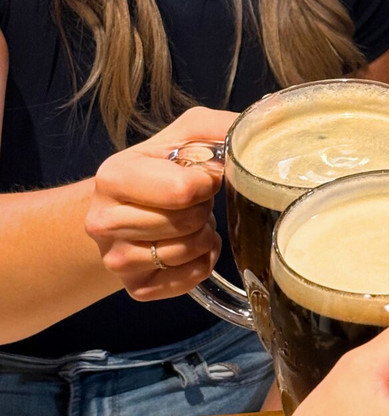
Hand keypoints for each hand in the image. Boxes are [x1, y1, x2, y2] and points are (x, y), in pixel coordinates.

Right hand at [84, 107, 235, 300]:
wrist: (127, 209)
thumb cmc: (164, 168)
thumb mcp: (188, 135)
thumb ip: (220, 127)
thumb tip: (259, 129)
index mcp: (114, 176)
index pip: (183, 190)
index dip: (208, 182)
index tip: (203, 177)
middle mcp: (103, 221)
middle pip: (189, 223)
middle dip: (204, 209)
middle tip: (195, 201)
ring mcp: (115, 259)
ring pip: (190, 252)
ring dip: (205, 235)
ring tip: (192, 221)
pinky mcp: (136, 288)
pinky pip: (191, 278)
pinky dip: (202, 262)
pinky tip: (192, 247)